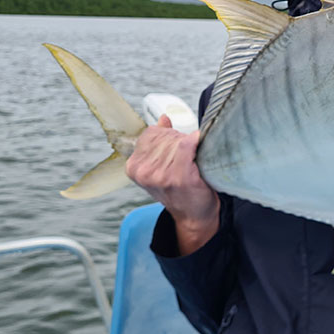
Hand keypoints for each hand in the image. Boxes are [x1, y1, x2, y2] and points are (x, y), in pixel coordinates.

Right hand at [126, 114, 219, 254]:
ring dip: (189, 145)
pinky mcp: (180, 177)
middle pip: (166, 136)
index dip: (167, 137)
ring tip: (192, 161)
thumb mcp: (160, 166)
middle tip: (187, 158)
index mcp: (134, 167)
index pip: (150, 134)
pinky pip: (186, 145)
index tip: (174, 150)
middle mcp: (144, 171)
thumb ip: (158, 141)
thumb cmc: (179, 189)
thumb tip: (163, 118)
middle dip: (179, 141)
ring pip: (178, 140)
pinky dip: (195, 140)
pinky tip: (200, 143)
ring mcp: (161, 175)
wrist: (193, 215)